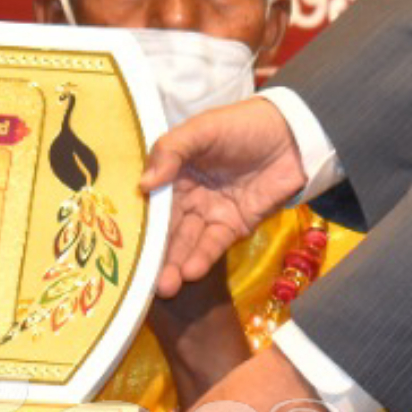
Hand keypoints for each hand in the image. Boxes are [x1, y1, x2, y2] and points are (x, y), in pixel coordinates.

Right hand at [137, 96, 306, 294]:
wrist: (293, 135)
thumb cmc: (242, 125)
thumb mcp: (202, 129)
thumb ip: (172, 151)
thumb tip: (143, 184)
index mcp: (174, 172)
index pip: (150, 201)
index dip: (136, 221)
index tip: (118, 244)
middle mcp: (187, 196)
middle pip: (166, 228)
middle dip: (154, 254)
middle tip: (140, 279)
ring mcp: (211, 213)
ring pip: (187, 242)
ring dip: (175, 264)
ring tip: (165, 286)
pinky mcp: (235, 226)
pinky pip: (214, 245)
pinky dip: (202, 258)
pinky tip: (190, 272)